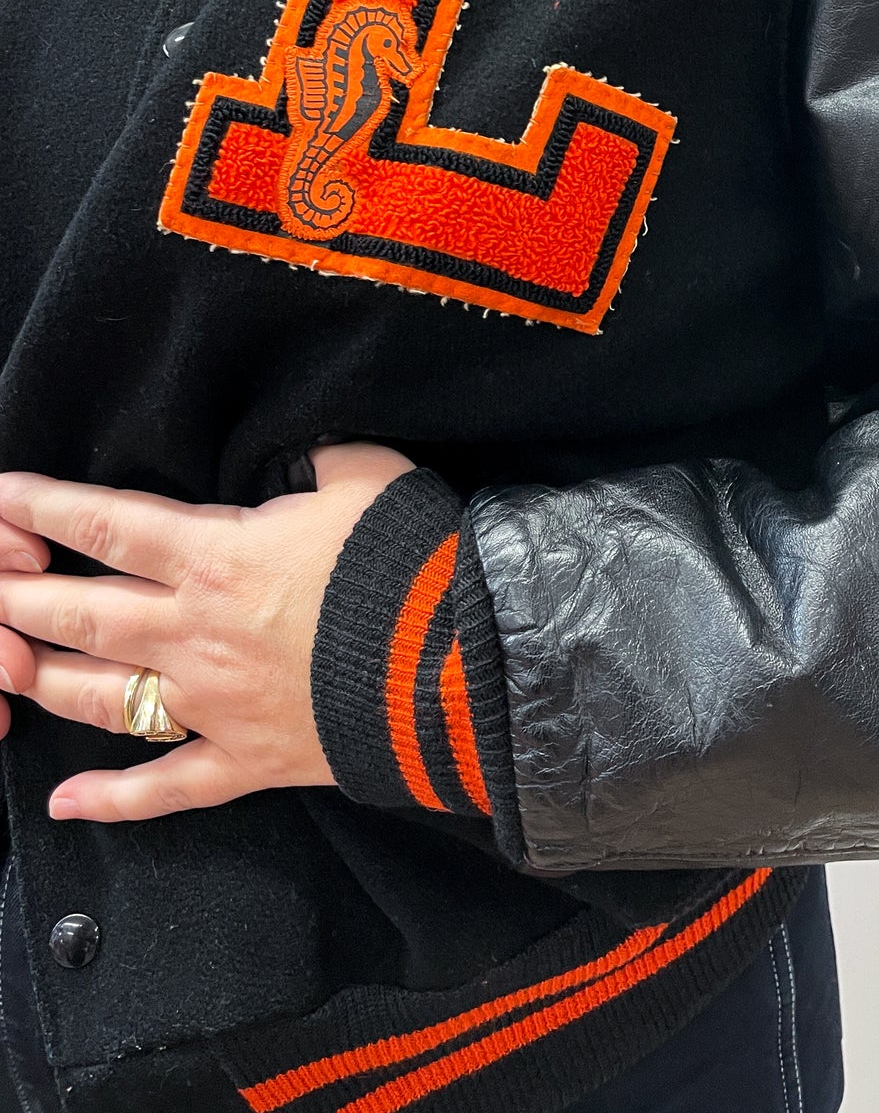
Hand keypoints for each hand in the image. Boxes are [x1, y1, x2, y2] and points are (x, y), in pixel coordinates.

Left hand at [0, 443, 415, 822]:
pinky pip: (164, 787)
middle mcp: (194, 632)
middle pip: (78, 613)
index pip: (105, 524)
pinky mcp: (244, 759)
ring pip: (98, 699)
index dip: (42, 506)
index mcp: (216, 555)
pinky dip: (110, 800)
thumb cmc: (410, 561)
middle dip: (14, 597)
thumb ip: (318, 455)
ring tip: (5, 667)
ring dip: (41, 680)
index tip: (0, 495)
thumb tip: (302, 448)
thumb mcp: (366, 474)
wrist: (459, 663)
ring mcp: (213, 703)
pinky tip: (63, 803)